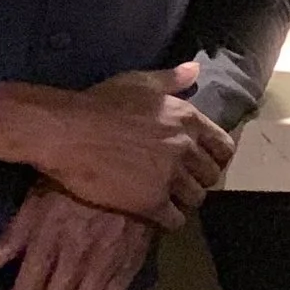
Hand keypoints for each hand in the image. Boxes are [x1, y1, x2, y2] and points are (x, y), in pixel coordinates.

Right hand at [0, 63, 232, 230]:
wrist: (66, 132)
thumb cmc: (100, 103)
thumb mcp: (139, 82)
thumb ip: (171, 79)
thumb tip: (196, 69)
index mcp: (188, 119)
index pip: (223, 147)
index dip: (216, 158)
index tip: (203, 163)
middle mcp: (186, 147)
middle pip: (211, 175)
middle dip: (200, 180)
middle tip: (184, 184)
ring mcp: (170, 176)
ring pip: (196, 198)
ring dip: (185, 200)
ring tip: (170, 199)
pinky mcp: (150, 201)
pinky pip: (175, 220)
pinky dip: (170, 220)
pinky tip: (159, 216)